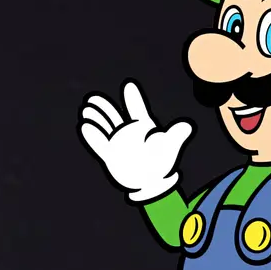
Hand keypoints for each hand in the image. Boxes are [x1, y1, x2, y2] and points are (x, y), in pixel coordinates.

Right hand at [79, 81, 191, 201]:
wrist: (150, 184)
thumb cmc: (161, 164)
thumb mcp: (169, 147)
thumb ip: (175, 136)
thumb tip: (185, 127)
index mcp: (143, 126)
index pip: (136, 109)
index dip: (133, 98)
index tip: (129, 86)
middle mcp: (128, 132)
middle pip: (113, 115)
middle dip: (104, 106)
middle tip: (93, 98)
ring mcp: (118, 142)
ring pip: (105, 126)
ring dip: (96, 117)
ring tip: (86, 109)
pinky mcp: (111, 155)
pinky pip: (99, 143)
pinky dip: (92, 135)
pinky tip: (85, 126)